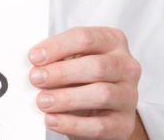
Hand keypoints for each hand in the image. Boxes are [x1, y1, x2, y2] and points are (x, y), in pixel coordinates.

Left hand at [29, 27, 144, 138]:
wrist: (98, 111)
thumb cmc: (80, 78)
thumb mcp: (71, 60)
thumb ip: (56, 58)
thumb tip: (35, 65)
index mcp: (113, 42)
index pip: (86, 38)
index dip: (58, 47)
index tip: (34, 58)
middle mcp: (126, 67)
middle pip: (97, 66)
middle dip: (62, 73)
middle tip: (36, 79)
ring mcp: (128, 96)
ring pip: (102, 94)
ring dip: (66, 98)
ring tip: (42, 101)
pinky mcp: (124, 124)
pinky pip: (100, 126)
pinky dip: (72, 124)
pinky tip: (52, 120)